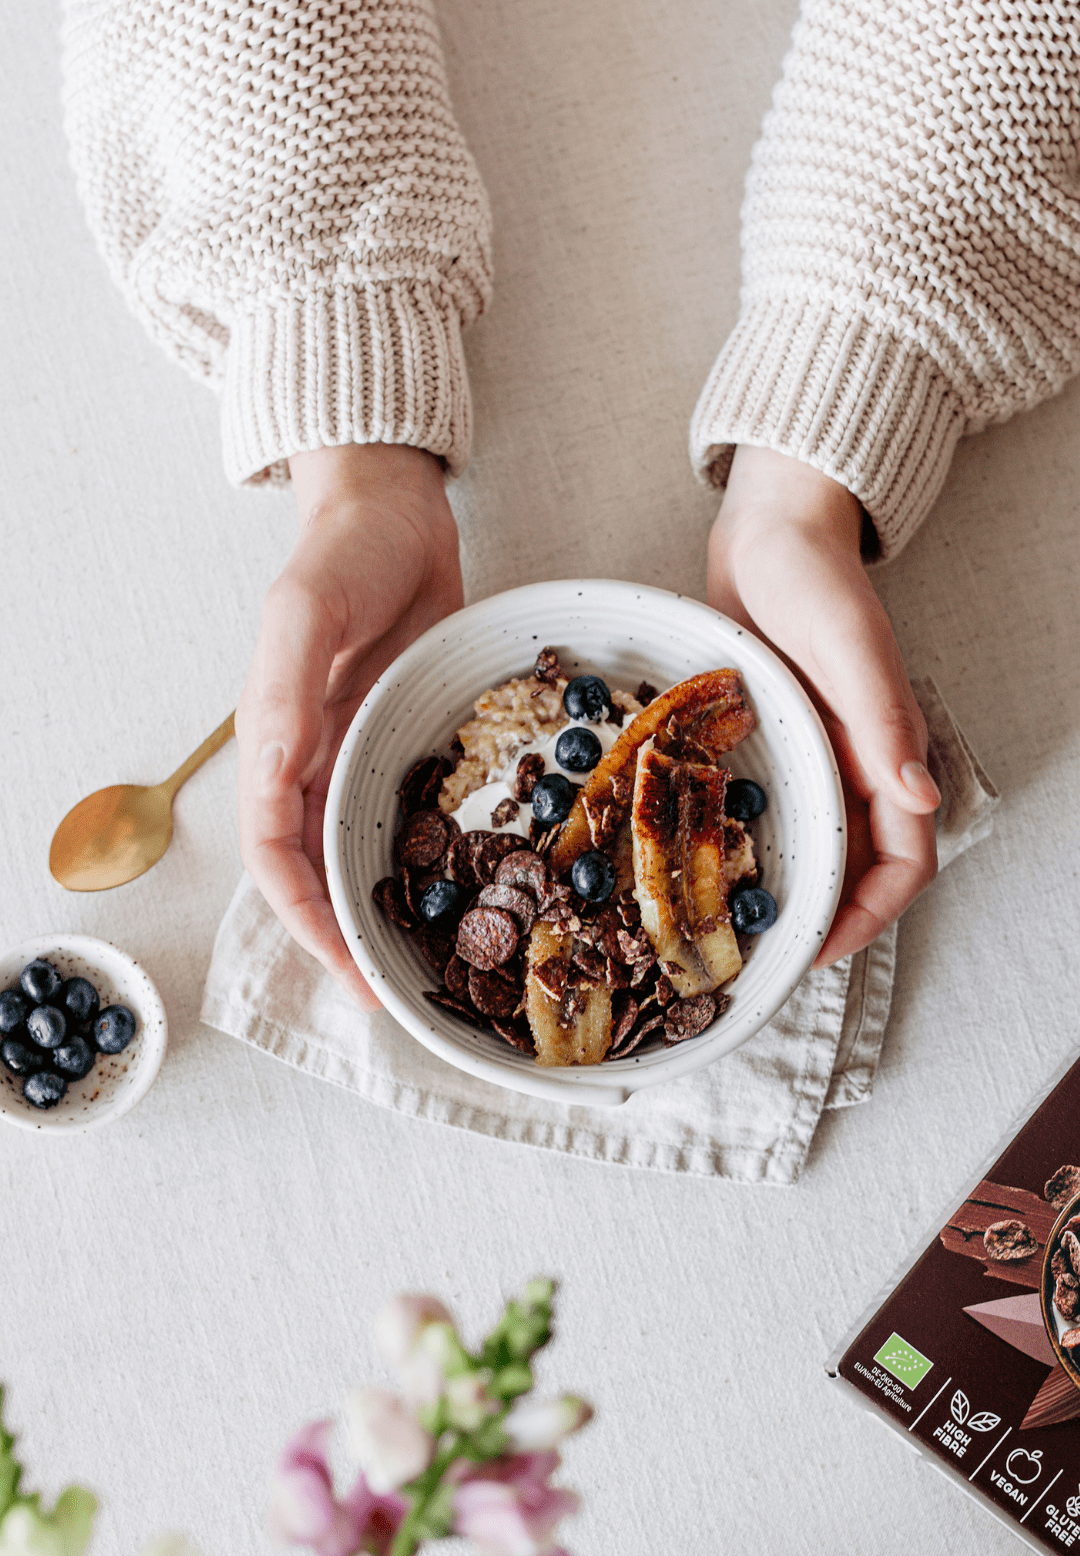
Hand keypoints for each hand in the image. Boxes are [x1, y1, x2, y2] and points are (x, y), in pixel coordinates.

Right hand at [236, 444, 462, 1007]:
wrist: (393, 509)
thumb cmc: (343, 551)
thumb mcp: (307, 609)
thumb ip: (286, 688)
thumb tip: (272, 770)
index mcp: (272, 742)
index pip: (272, 854)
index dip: (303, 917)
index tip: (346, 965)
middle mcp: (307, 762)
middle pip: (311, 872)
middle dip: (341, 936)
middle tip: (389, 990)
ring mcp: (353, 754)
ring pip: (353, 853)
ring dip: (374, 911)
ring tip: (419, 963)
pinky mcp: (397, 742)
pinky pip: (400, 816)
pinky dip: (416, 862)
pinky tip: (455, 892)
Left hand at [707, 446, 939, 968]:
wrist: (771, 535)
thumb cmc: (816, 581)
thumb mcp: (851, 648)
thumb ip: (882, 721)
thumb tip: (919, 796)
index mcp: (887, 757)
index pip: (903, 866)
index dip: (868, 918)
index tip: (815, 950)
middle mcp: (855, 771)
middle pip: (853, 874)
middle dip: (816, 923)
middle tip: (754, 958)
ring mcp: (813, 762)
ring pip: (809, 851)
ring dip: (778, 894)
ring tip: (721, 931)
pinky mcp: (774, 748)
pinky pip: (768, 814)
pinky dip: (742, 849)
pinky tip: (695, 869)